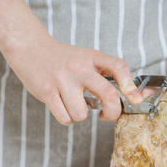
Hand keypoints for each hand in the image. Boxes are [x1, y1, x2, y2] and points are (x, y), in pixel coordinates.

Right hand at [3, 36, 142, 124]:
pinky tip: (62, 107)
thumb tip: (129, 96)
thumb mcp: (86, 58)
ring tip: (74, 105)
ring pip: (82, 113)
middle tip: (105, 114)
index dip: (130, 85)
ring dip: (79, 115)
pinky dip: (66, 118)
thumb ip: (104, 73)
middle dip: (112, 112)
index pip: (118, 67)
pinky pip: (65, 117)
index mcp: (92, 57)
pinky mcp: (47, 91)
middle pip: (108, 94)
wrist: (30, 48)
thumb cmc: (62, 58)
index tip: (136, 99)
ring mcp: (62, 79)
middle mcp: (79, 67)